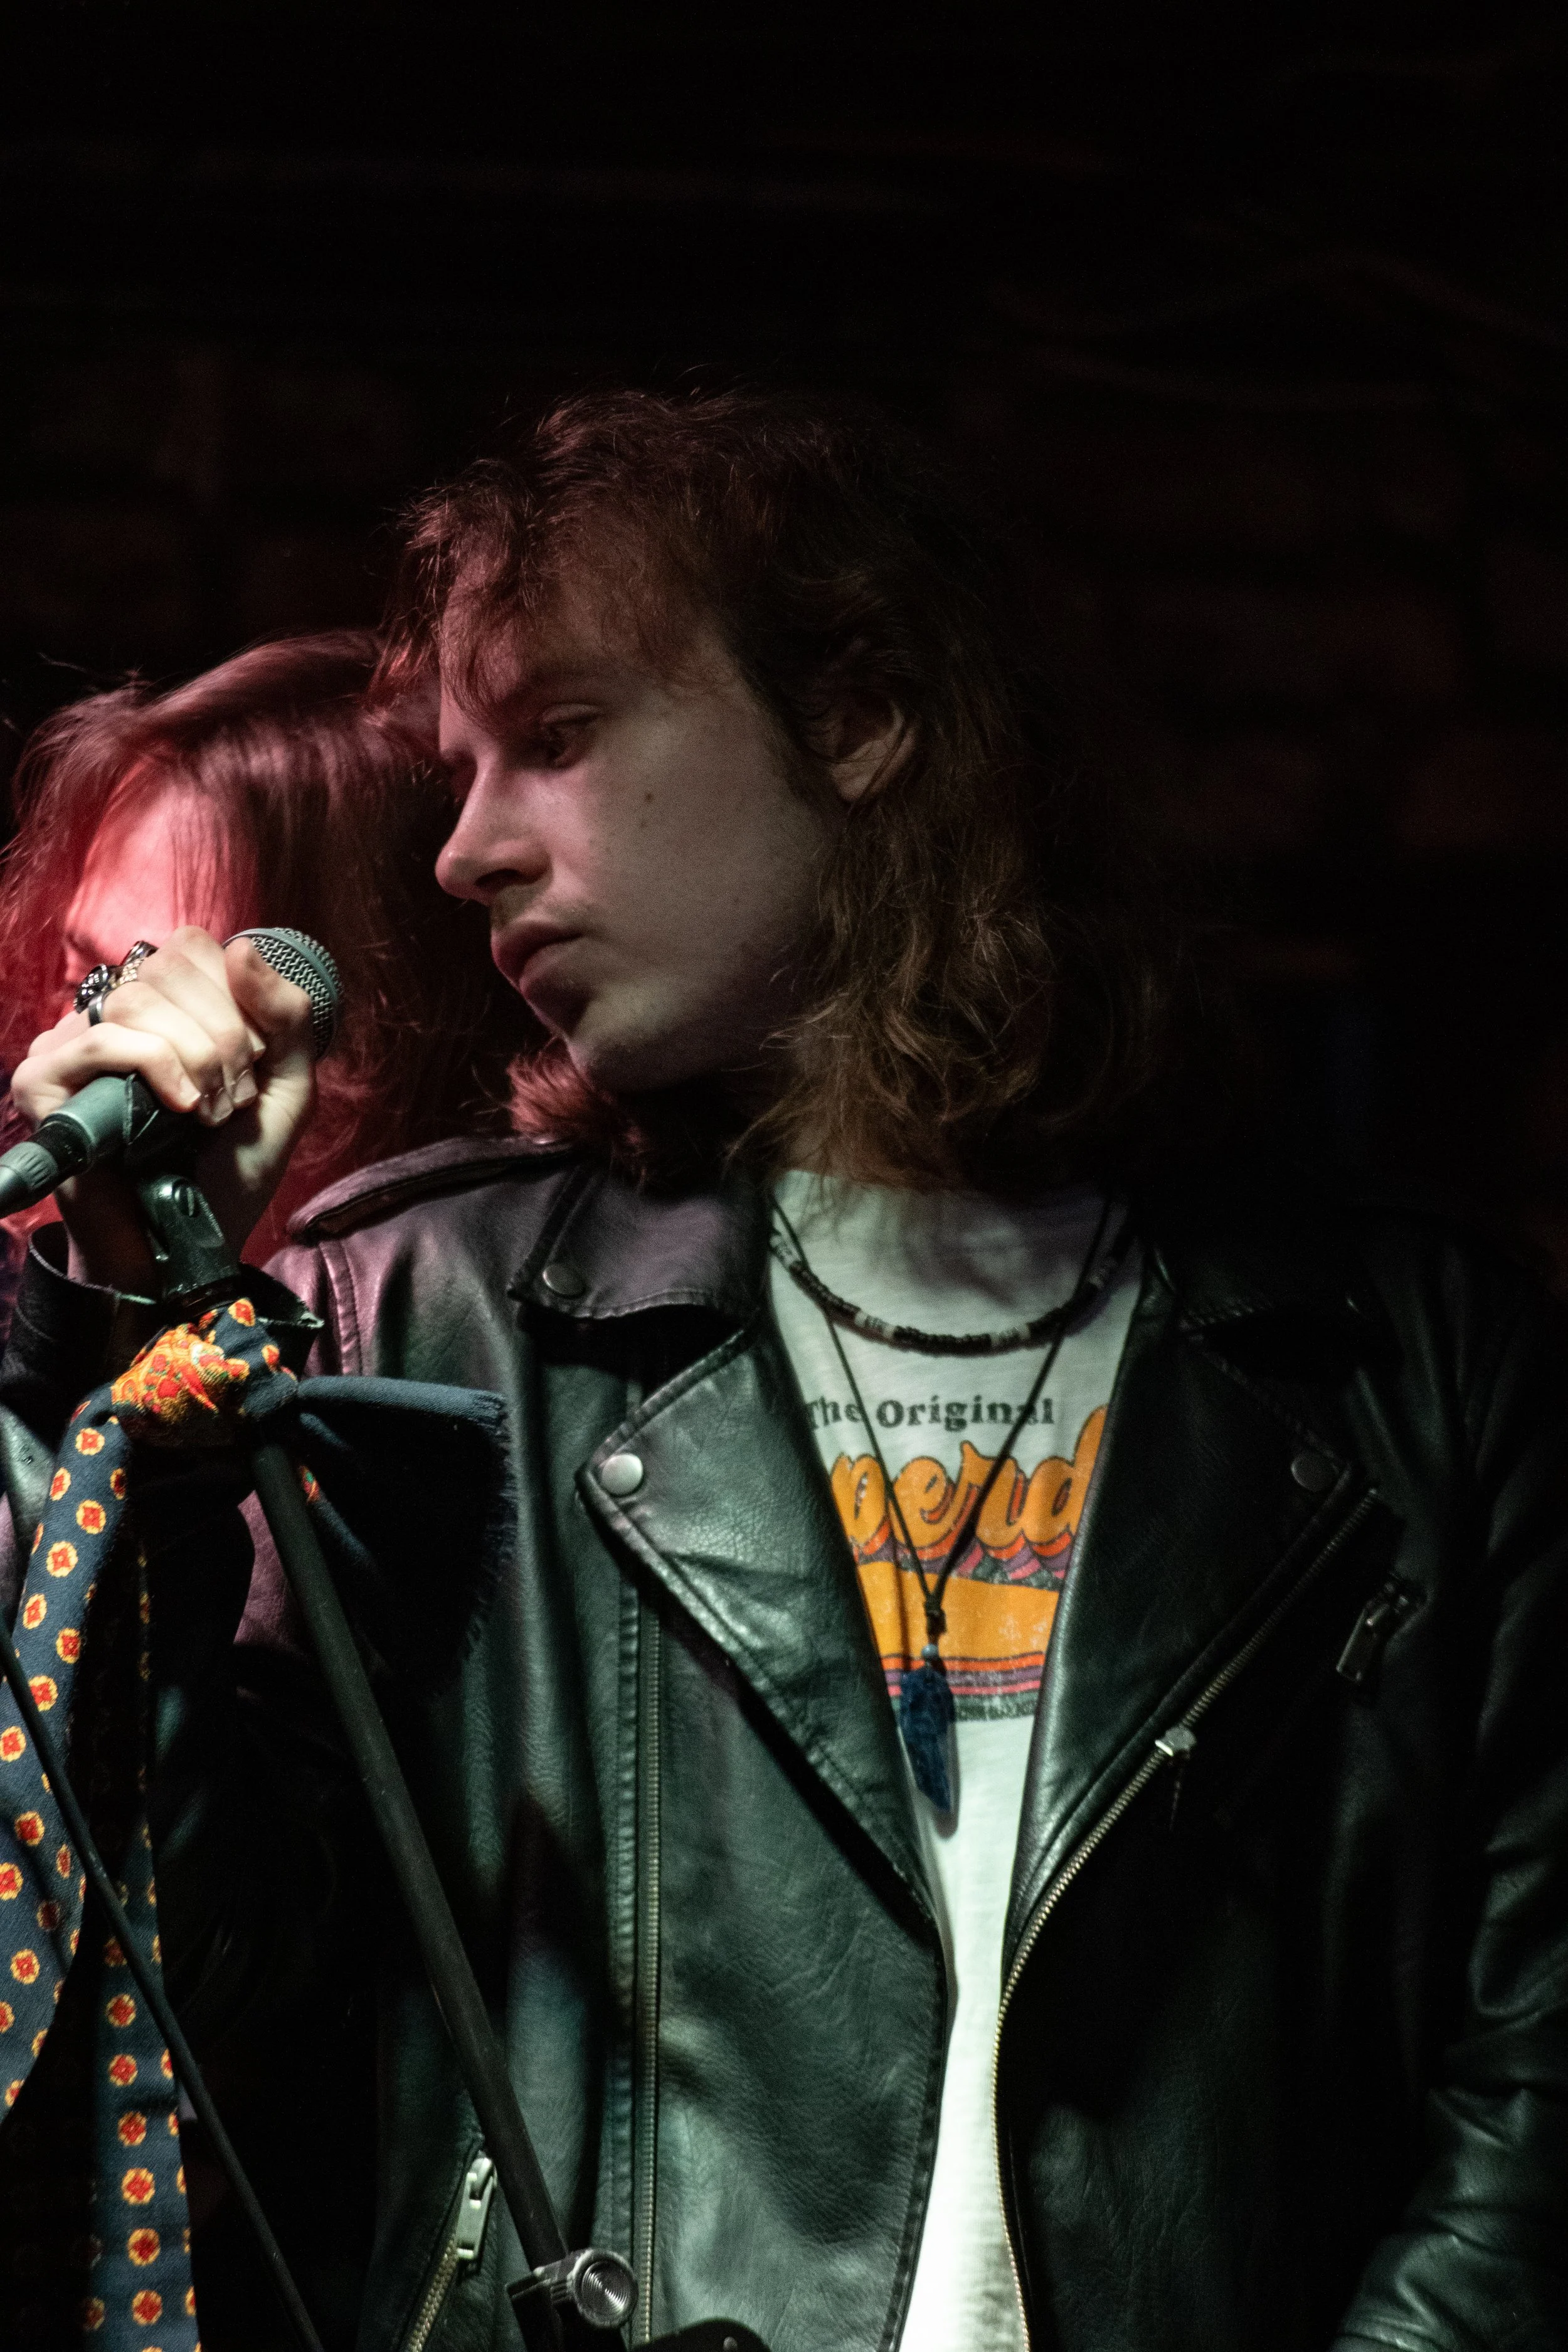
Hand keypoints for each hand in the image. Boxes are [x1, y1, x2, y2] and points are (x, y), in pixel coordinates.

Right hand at [10, 927, 317, 1290]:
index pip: (193, 947)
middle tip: (234, 1098)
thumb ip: (286, 1018)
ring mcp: (72, 1047)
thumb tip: (243, 947)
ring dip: (197, 1057)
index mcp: (165, 1007)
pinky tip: (180, 1108)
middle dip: (224, 1034)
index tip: (254, 1066)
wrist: (187, 1246)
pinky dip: (157, 1066)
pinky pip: (103, 1040)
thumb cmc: (229, 1173)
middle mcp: (113, 1018)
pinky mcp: (44, 1083)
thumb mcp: (285, 1090)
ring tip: (209, 1113)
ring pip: (138, 999)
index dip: (238, 1000)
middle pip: (167, 968)